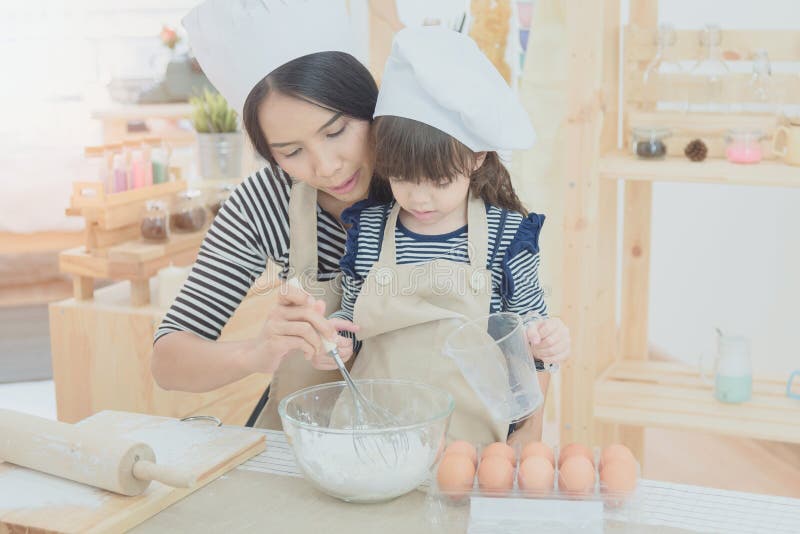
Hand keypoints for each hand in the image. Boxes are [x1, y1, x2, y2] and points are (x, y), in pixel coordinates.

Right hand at [243, 281, 357, 372]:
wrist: (257, 357)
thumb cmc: (278, 339)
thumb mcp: (293, 325)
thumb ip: (308, 315)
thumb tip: (321, 304)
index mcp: (281, 306)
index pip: (288, 290)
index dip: (301, 294)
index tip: (312, 303)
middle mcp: (276, 313)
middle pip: (307, 312)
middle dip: (325, 326)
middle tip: (331, 337)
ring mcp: (274, 327)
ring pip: (306, 328)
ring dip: (317, 342)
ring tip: (317, 349)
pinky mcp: (275, 342)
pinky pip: (300, 342)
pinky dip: (310, 350)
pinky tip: (308, 354)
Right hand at [308, 300, 358, 370]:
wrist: (309, 335)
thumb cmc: (321, 328)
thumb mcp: (333, 323)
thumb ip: (346, 324)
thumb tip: (358, 328)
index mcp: (321, 336)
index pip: (341, 343)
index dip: (348, 342)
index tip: (349, 340)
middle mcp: (317, 348)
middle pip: (341, 353)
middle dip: (349, 349)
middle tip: (348, 345)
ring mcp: (316, 358)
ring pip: (339, 361)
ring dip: (346, 355)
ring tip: (344, 349)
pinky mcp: (317, 365)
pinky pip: (334, 367)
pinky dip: (339, 361)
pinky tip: (337, 354)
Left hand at [526, 317, 569, 363]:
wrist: (546, 337)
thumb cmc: (539, 331)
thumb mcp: (533, 328)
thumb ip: (532, 332)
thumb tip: (536, 341)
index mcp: (556, 322)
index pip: (547, 329)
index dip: (538, 336)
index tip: (534, 339)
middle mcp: (564, 330)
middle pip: (550, 341)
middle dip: (539, 346)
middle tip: (534, 347)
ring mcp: (567, 341)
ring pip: (553, 351)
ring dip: (542, 353)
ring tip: (538, 352)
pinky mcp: (568, 352)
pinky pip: (558, 358)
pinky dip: (548, 359)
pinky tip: (543, 357)